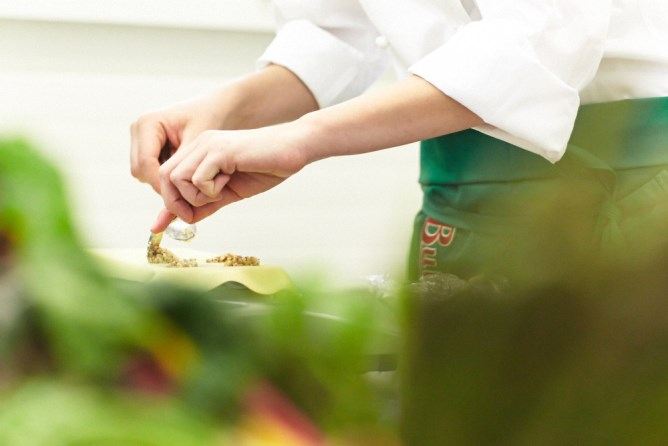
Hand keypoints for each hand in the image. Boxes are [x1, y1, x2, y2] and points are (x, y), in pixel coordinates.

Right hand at [130, 91, 237, 192]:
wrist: (215, 108)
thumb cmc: (210, 119)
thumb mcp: (198, 142)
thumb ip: (183, 164)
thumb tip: (169, 188)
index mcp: (148, 123)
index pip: (145, 163)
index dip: (161, 182)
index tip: (182, 195)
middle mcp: (138, 129)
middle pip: (139, 170)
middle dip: (161, 184)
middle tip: (186, 195)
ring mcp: (140, 137)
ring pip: (143, 173)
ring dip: (163, 181)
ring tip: (188, 185)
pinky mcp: (146, 146)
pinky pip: (149, 169)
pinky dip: (165, 176)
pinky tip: (185, 176)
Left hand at [153, 123, 309, 231]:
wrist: (293, 150)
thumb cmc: (266, 169)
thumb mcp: (229, 192)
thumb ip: (206, 203)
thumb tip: (183, 220)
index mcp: (199, 151)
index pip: (167, 177)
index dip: (172, 201)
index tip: (187, 217)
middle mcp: (199, 144)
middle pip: (165, 177)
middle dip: (177, 202)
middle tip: (199, 211)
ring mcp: (208, 145)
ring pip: (177, 178)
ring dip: (196, 196)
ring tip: (221, 190)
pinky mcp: (221, 150)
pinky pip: (198, 179)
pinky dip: (211, 190)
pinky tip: (230, 181)